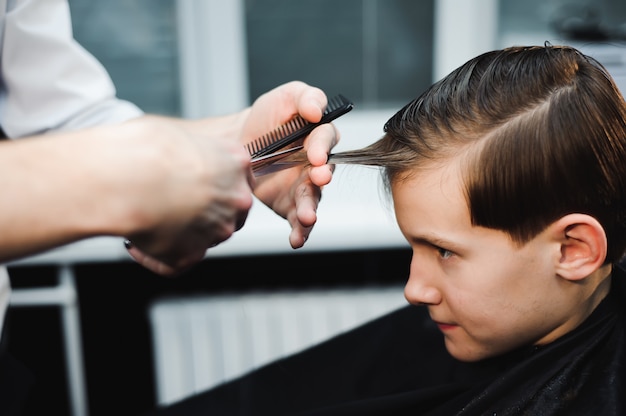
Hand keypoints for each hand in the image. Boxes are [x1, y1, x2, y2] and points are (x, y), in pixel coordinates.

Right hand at [120, 116, 254, 274]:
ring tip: (144, 219)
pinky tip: (136, 243)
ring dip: (177, 235)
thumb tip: (174, 156)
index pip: (237, 180)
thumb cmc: (146, 148)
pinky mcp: (192, 254)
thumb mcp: (176, 133)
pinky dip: (155, 257)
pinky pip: (175, 263)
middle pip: (226, 213)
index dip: (213, 187)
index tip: (192, 187)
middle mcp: (235, 198)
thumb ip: (188, 150)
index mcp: (236, 161)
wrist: (128, 175)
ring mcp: (217, 229)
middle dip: (199, 213)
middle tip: (167, 205)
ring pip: (202, 239)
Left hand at [241, 81, 339, 247]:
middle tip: (317, 179)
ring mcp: (302, 187)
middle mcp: (315, 165)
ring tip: (307, 218)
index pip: (326, 140)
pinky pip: (297, 220)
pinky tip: (296, 239)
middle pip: (324, 174)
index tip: (315, 154)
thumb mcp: (287, 96)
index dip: (322, 147)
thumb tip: (317, 110)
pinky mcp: (289, 205)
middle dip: (322, 178)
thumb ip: (307, 97)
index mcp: (318, 137)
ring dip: (311, 210)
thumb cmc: (267, 118)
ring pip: (312, 200)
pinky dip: (300, 232)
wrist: (239, 141)